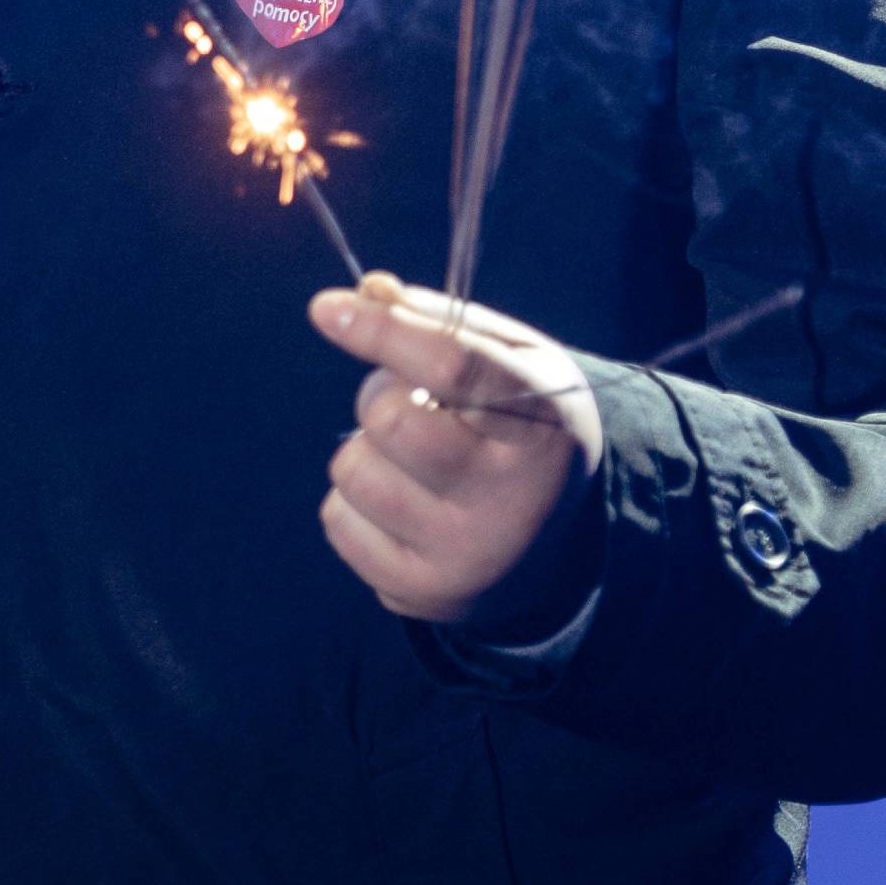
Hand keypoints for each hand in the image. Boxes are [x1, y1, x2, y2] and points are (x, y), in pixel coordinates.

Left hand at [308, 271, 601, 627]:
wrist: (559, 544)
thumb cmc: (522, 428)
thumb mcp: (511, 363)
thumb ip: (442, 321)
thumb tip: (366, 290)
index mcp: (540, 425)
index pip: (452, 367)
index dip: (382, 331)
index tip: (326, 308)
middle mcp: (510, 498)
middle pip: (391, 419)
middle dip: (380, 395)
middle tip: (410, 404)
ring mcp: (467, 555)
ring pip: (353, 471)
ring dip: (366, 451)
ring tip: (411, 461)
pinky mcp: (425, 594)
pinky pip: (338, 522)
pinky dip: (355, 503)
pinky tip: (403, 506)